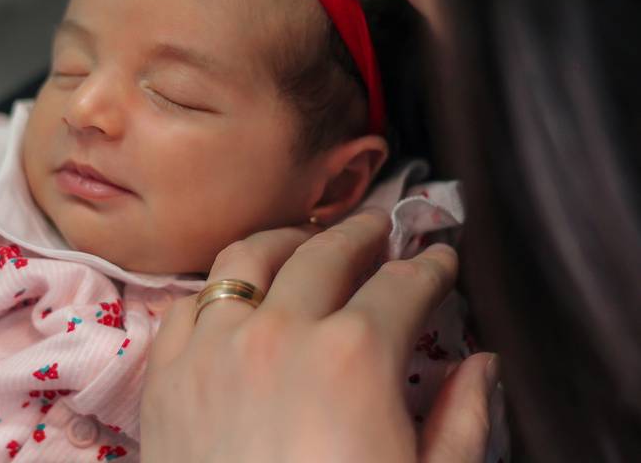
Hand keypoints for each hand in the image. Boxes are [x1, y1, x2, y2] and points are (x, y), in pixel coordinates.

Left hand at [141, 210, 498, 461]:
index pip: (403, 285)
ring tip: (308, 239)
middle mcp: (280, 330)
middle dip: (364, 233)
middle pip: (327, 253)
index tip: (440, 259)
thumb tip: (481, 362)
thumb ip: (461, 418)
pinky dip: (220, 286)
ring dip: (287, 239)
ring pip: (249, 257)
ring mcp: (214, 345)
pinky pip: (191, 302)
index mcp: (355, 355)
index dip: (430, 266)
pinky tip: (238, 291)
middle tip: (383, 228)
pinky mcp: (167, 372)